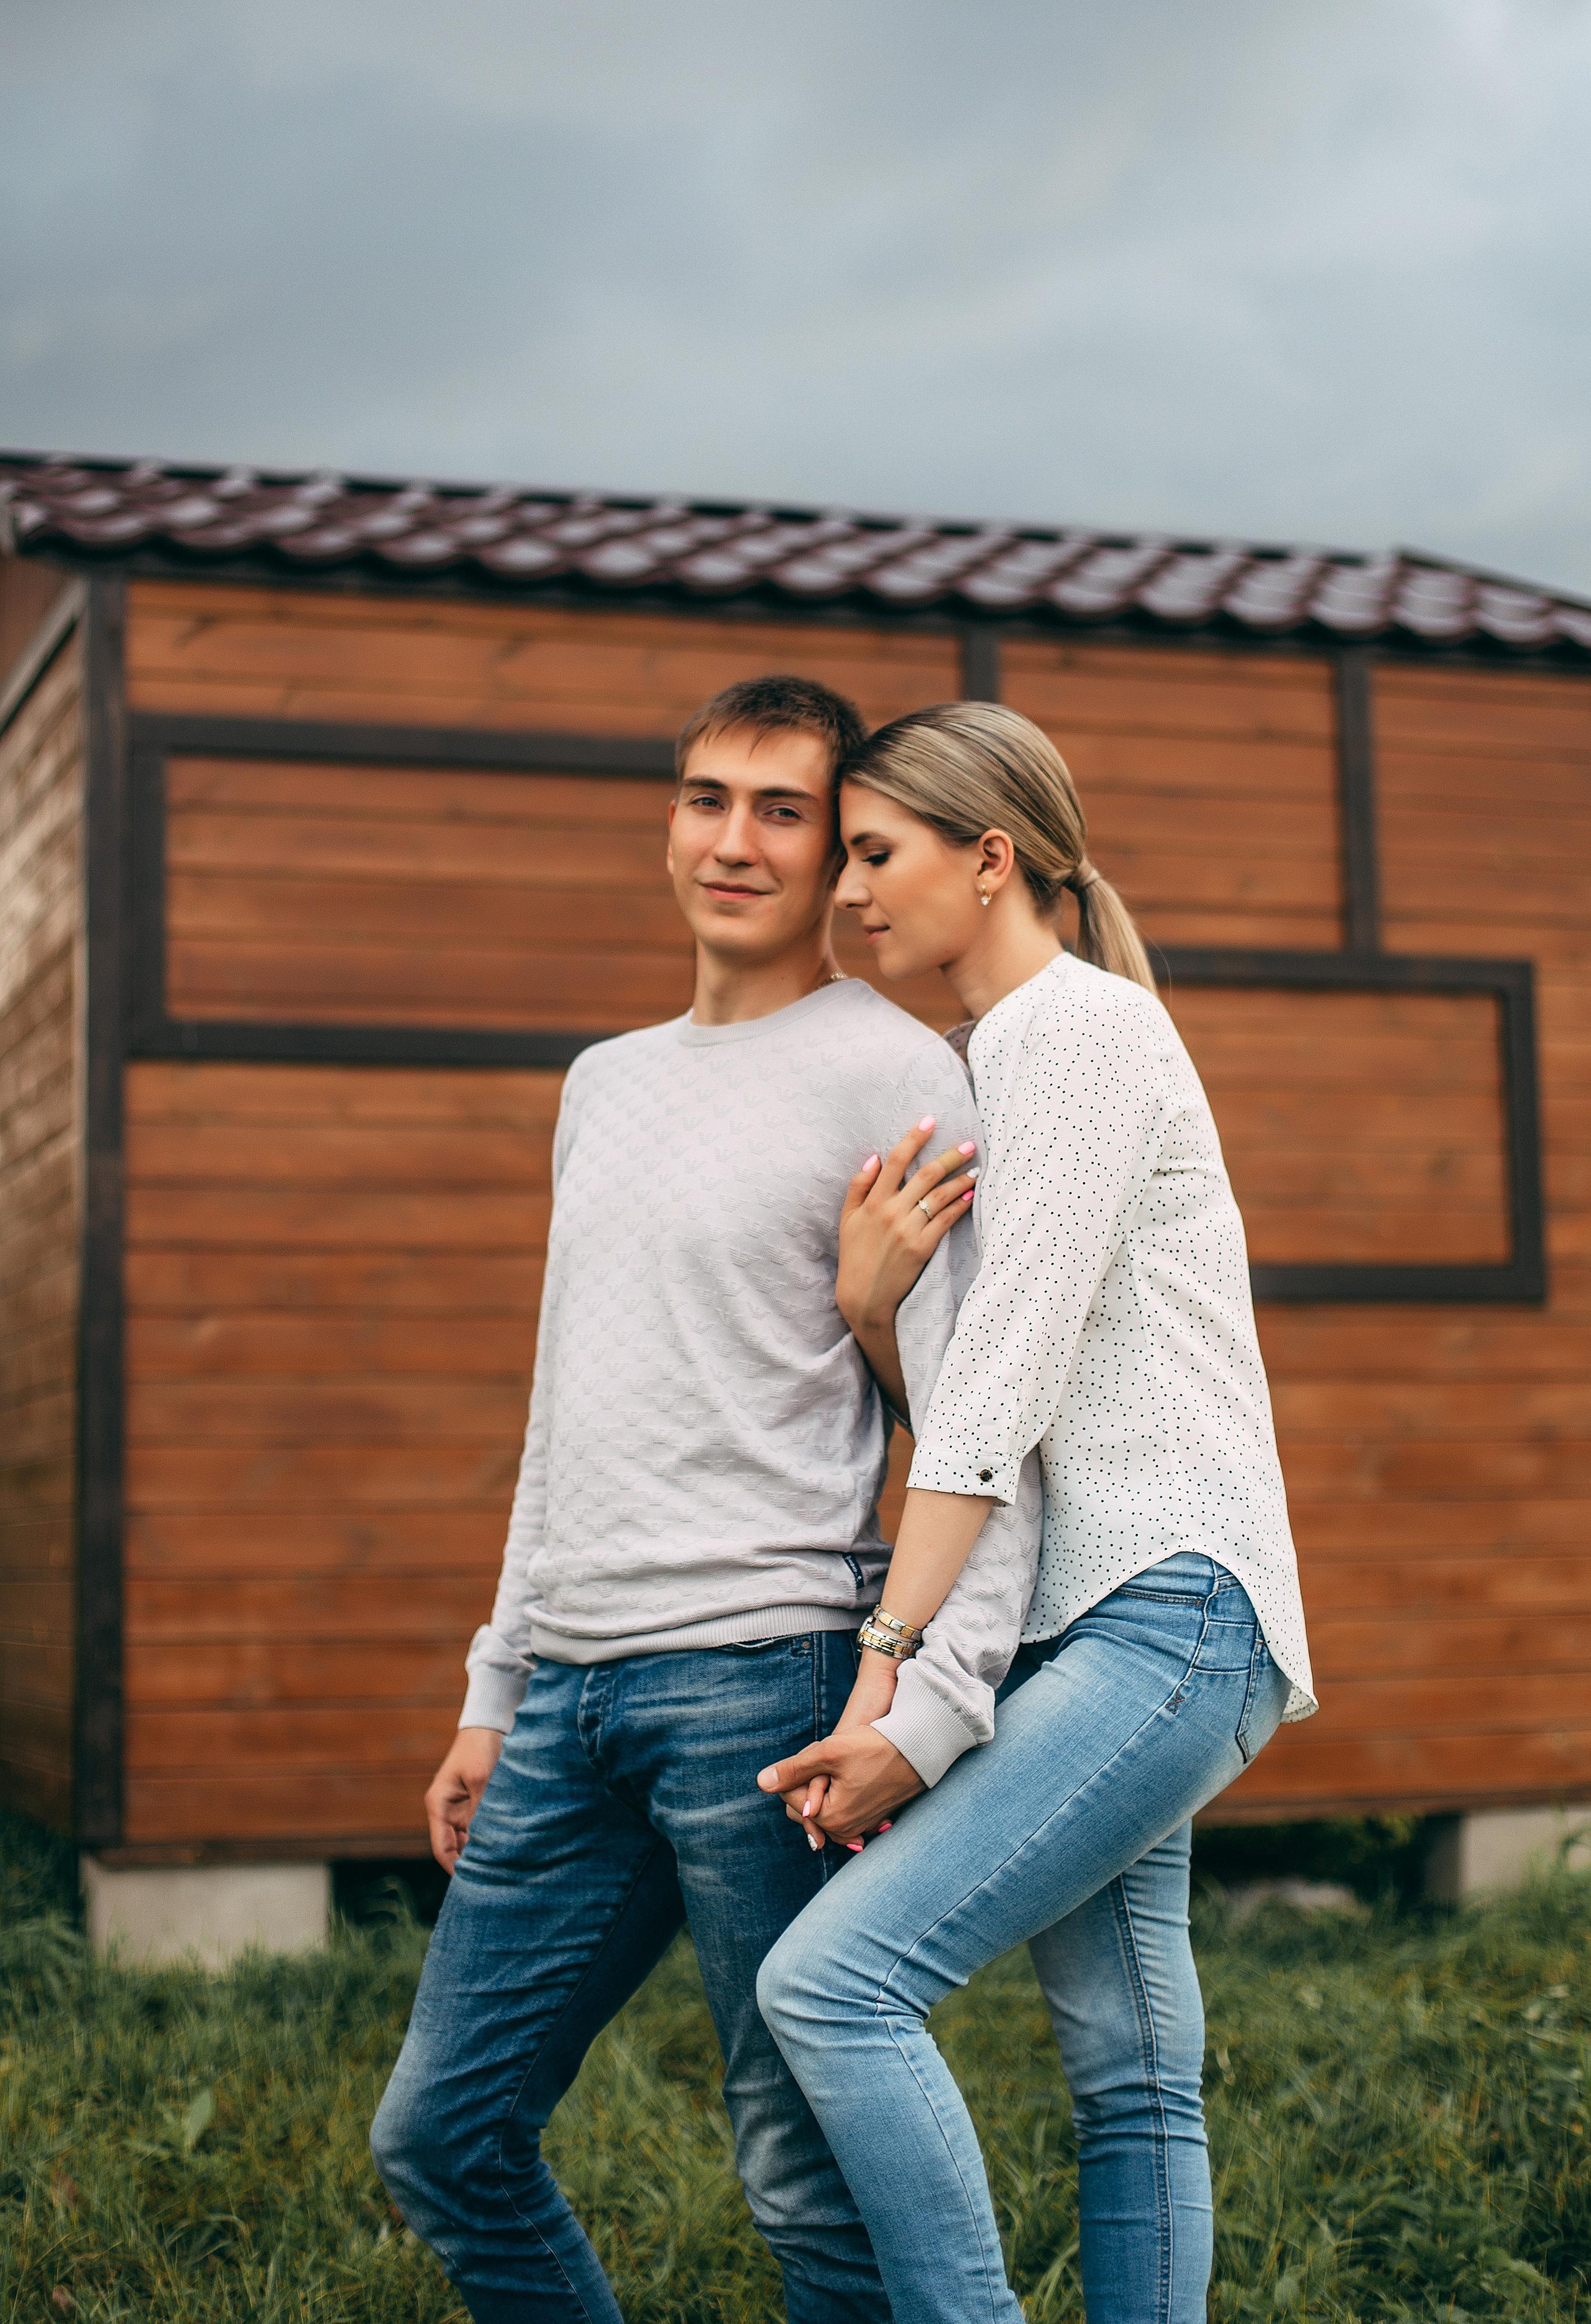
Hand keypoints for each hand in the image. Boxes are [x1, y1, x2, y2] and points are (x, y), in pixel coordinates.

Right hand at [425, 1727, 503, 1871]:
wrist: (490, 1725)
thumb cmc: (480, 1748)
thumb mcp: (481, 1779)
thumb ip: (481, 1811)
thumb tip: (486, 1842)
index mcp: (439, 1805)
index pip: (442, 1848)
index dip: (454, 1868)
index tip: (472, 1885)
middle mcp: (447, 1811)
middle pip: (455, 1848)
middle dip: (471, 1864)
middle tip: (493, 1881)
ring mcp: (462, 1809)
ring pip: (469, 1841)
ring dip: (483, 1852)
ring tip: (502, 1869)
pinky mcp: (477, 1804)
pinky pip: (481, 1829)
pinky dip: (490, 1839)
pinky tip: (507, 1850)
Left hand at [758, 1722, 924, 1847]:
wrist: (919, 1747)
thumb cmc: (875, 1746)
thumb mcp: (829, 1752)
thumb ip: (793, 1769)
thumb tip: (761, 1781)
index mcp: (831, 1818)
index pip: (790, 1797)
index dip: (796, 1771)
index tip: (817, 1755)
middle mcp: (844, 1829)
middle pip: (803, 1807)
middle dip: (807, 1783)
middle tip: (827, 1759)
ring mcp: (860, 1826)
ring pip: (822, 1807)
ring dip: (822, 1787)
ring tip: (840, 1764)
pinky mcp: (873, 1818)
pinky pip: (842, 1809)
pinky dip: (839, 1794)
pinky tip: (849, 1775)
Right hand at [837, 1118, 977, 1336]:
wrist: (864, 1296)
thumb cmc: (854, 1255)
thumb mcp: (847, 1218)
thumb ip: (859, 1185)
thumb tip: (874, 1156)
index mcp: (873, 1201)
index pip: (895, 1161)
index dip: (914, 1138)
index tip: (930, 1121)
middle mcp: (892, 1212)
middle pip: (926, 1175)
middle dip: (950, 1156)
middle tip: (970, 1144)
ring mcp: (908, 1230)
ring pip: (940, 1196)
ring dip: (961, 1180)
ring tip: (976, 1169)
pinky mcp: (922, 1248)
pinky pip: (945, 1221)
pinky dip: (959, 1206)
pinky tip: (969, 1196)